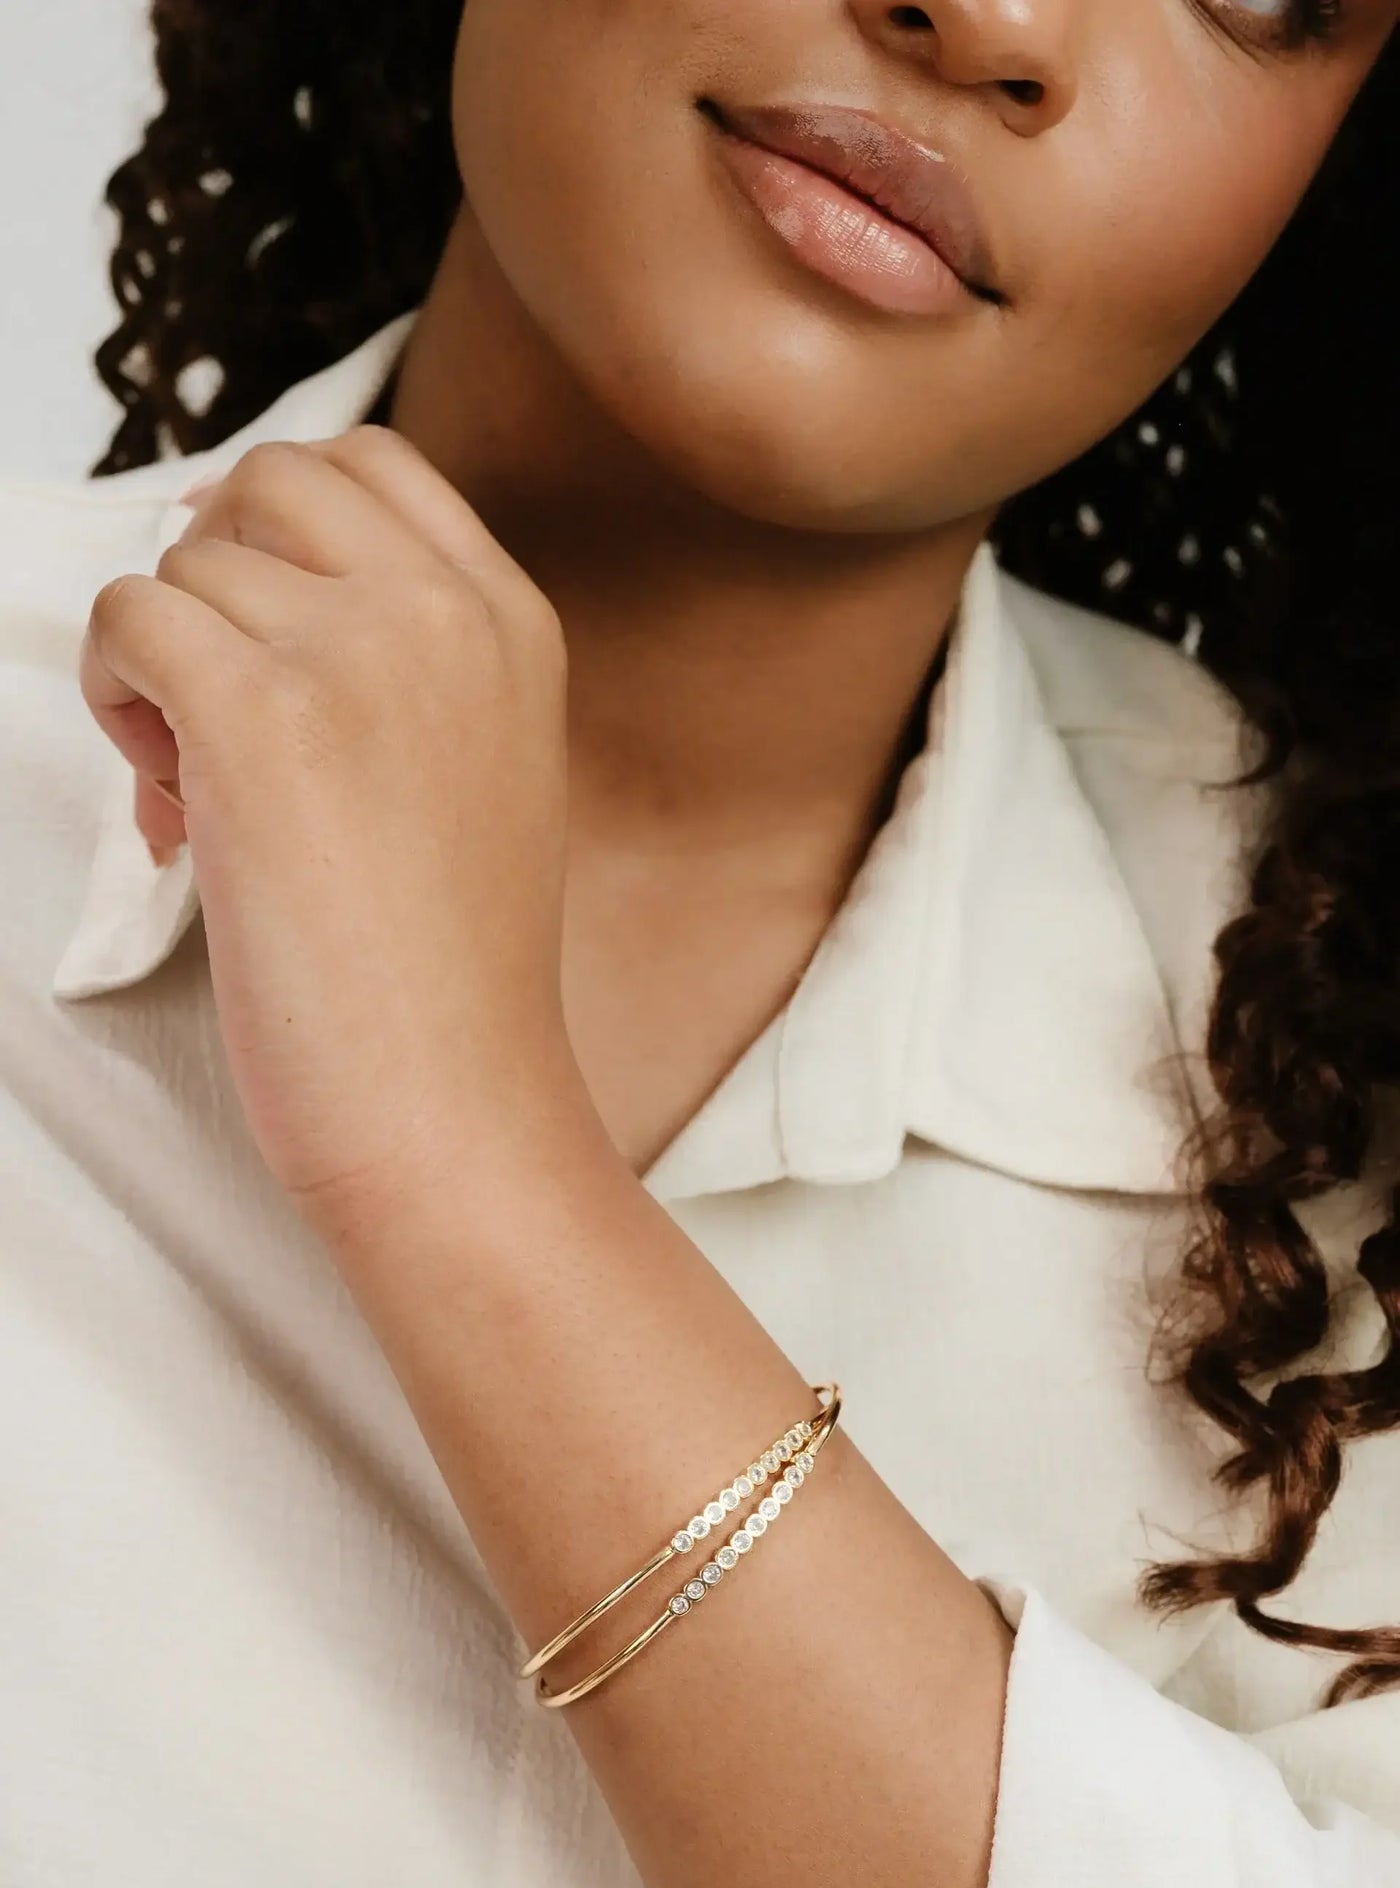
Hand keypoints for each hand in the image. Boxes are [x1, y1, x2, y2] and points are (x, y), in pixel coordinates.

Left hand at [79, 428, 584, 1223]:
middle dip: (213, 570)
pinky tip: (170, 802)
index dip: (276, 517)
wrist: (453, 1105)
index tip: (244, 604)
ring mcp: (358, 654)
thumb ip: (404, 665)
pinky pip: (127, 621)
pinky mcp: (260, 717)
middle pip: (270, 481)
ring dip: (160, 663)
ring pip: (184, 564)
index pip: (371, 465)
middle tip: (216, 698)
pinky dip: (116, 698)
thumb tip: (230, 581)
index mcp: (513, 623)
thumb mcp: (483, 771)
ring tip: (202, 791)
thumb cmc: (451, 977)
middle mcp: (446, 613)